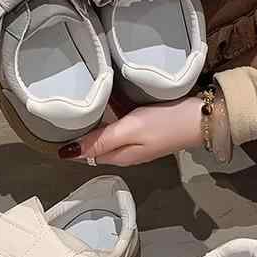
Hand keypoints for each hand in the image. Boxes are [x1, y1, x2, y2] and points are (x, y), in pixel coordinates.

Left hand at [57, 97, 202, 165]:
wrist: (203, 118)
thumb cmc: (165, 124)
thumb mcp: (129, 131)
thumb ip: (100, 141)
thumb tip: (65, 154)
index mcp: (117, 157)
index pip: (84, 154)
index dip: (69, 141)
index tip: (53, 123)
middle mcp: (124, 153)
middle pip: (94, 144)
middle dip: (79, 130)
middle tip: (62, 106)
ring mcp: (135, 142)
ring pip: (106, 133)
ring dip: (94, 121)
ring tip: (77, 99)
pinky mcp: (145, 130)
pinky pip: (119, 124)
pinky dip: (110, 114)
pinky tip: (105, 99)